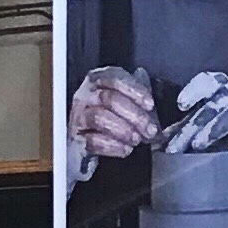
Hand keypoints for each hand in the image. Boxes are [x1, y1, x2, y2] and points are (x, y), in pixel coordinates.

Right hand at [66, 65, 155, 182]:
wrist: (98, 140)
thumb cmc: (118, 117)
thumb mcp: (131, 101)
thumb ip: (140, 95)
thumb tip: (150, 94)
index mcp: (99, 80)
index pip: (115, 78)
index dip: (134, 91)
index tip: (150, 104)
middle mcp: (86, 95)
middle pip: (110, 99)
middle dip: (135, 115)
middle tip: (150, 130)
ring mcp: (78, 116)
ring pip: (99, 117)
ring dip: (123, 130)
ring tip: (137, 139)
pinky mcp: (76, 138)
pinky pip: (92, 140)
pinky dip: (112, 146)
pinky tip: (125, 149)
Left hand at [164, 69, 227, 198]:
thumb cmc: (221, 141)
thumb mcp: (197, 134)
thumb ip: (179, 133)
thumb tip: (155, 142)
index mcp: (219, 93)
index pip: (208, 81)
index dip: (195, 90)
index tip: (181, 105)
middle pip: (214, 105)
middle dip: (194, 125)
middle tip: (179, 145)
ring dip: (215, 128)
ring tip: (198, 144)